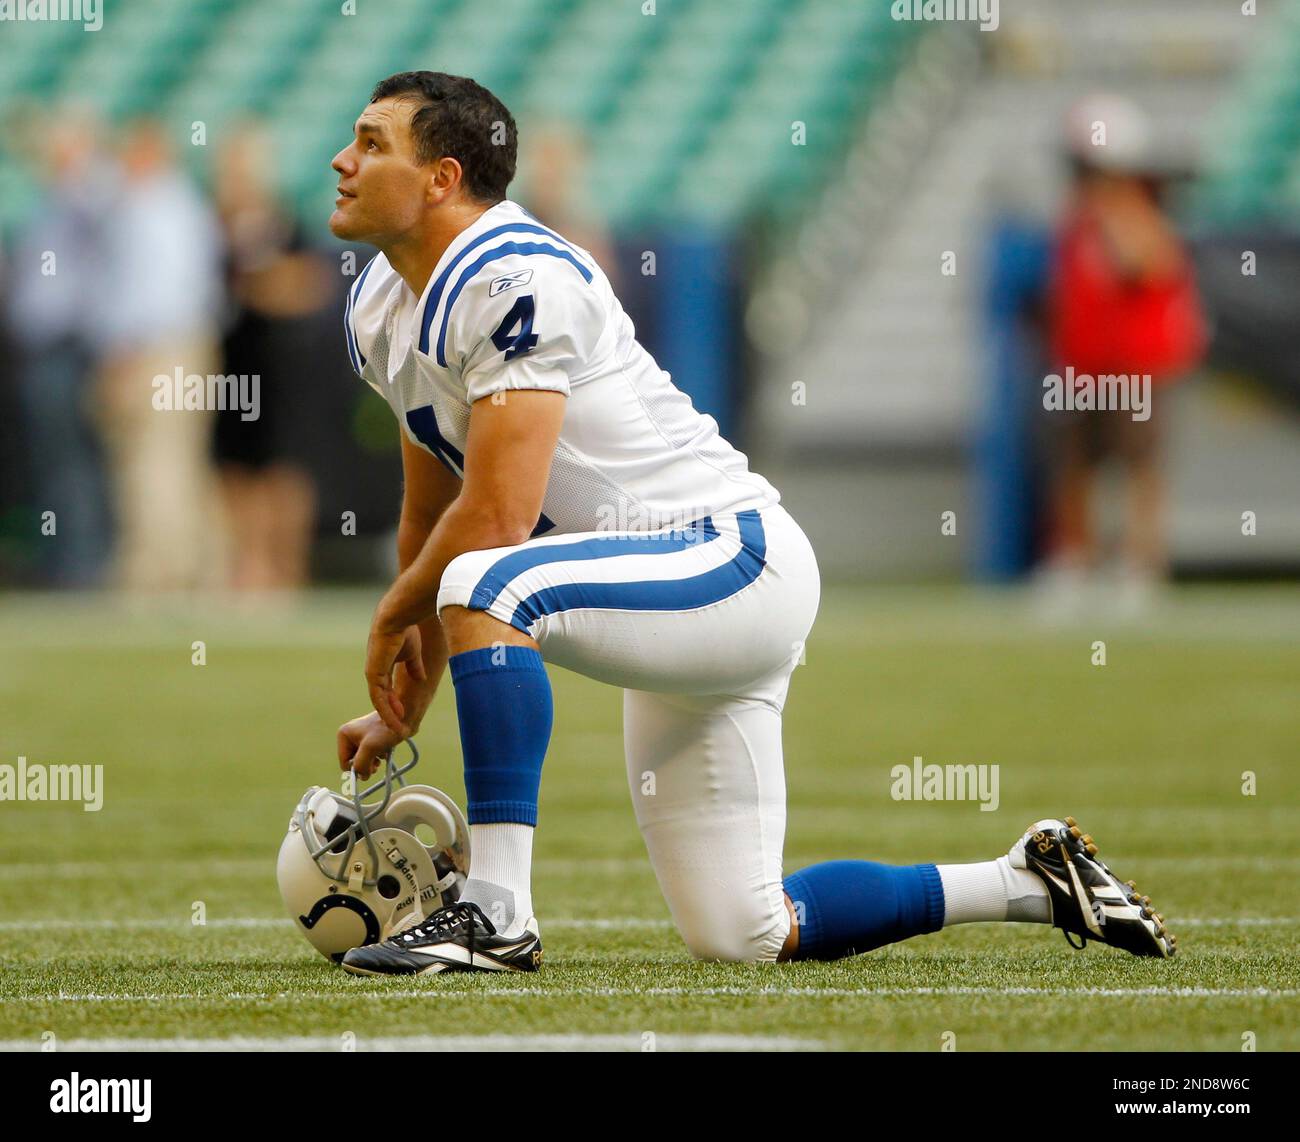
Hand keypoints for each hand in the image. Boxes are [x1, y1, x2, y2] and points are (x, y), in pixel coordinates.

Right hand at [337, 711, 404, 779]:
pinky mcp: (374, 738)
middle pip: (354, 761)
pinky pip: (372, 754)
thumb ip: (361, 765)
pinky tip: (386, 750)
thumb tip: (362, 777)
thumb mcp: (369, 749)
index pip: (344, 762)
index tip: (368, 771)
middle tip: (376, 765)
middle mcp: (351, 735)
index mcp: (344, 734)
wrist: (405, 717)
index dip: (356, 769)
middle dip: (366, 765)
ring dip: (373, 762)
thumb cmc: (386, 729)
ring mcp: (363, 737)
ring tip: (381, 757)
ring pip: (364, 759)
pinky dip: (379, 756)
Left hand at [365, 615, 425, 734]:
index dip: (395, 703)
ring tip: (398, 730)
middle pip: (382, 699)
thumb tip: (421, 679)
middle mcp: (375, 672)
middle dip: (391, 714)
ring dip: (390, 716)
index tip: (404, 715)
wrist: (398, 617)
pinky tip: (395, 719)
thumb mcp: (412, 654)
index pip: (387, 690)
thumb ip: (414, 668)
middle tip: (399, 729)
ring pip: (380, 702)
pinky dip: (387, 709)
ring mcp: (373, 673)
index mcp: (383, 666)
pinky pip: (379, 697)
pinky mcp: (374, 673)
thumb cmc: (406, 631)